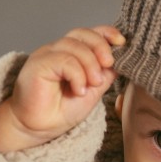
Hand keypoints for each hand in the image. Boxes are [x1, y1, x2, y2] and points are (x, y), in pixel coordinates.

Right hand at [0, 25, 124, 151]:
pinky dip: (78, 75)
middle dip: (101, 46)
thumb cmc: (61, 110)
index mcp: (71, 53)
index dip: (106, 33)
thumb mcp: (93, 91)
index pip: (90, 34)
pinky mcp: (38, 64)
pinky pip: (65, 60)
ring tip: (93, 84)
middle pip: (83, 34)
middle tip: (109, 65)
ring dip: (90, 65)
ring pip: (75, 46)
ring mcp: (47, 55)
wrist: (39, 128)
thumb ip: (104, 75)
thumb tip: (120, 62)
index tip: (121, 42)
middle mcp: (58, 50)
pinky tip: (79, 90)